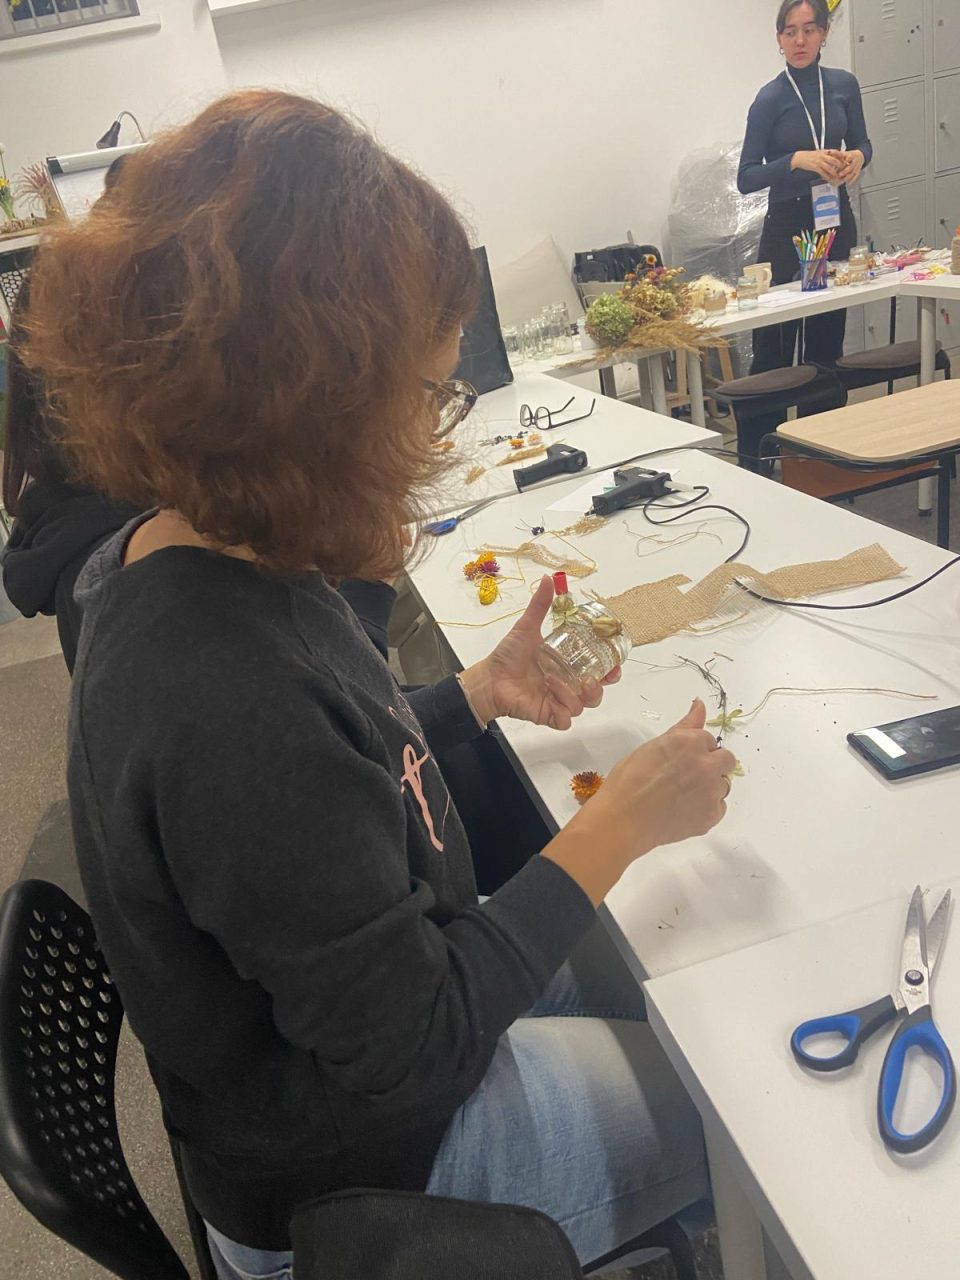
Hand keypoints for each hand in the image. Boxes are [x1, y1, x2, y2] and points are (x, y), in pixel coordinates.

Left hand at [458, 575, 619, 728]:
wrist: (490, 678)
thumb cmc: (509, 655)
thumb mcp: (527, 627)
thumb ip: (540, 605)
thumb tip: (549, 579)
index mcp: (568, 667)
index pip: (599, 672)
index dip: (611, 669)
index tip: (615, 663)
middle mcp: (567, 686)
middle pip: (597, 693)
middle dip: (601, 686)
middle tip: (598, 676)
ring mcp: (558, 702)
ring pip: (584, 706)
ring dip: (575, 692)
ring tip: (555, 679)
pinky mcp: (549, 716)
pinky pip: (566, 718)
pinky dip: (562, 705)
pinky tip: (550, 690)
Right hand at [542, 699, 736, 904]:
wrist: (622, 819)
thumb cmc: (628, 781)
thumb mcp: (654, 745)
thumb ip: (684, 726)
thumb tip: (700, 704)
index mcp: (690, 742)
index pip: (708, 740)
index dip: (695, 750)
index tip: (680, 760)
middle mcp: (706, 764)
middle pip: (726, 760)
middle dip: (711, 765)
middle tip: (687, 777)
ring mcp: (711, 791)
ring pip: (724, 785)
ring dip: (710, 788)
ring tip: (682, 796)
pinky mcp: (712, 815)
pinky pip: (720, 807)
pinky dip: (707, 809)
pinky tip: (685, 810)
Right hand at [790, 149, 843, 183]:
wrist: (800, 157)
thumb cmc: (809, 156)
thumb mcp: (819, 153)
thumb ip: (826, 155)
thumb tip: (832, 158)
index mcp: (825, 151)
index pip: (836, 152)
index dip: (841, 156)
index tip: (845, 160)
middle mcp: (823, 156)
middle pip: (834, 160)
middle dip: (839, 165)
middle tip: (843, 169)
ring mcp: (819, 161)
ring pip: (829, 167)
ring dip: (833, 172)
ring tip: (836, 176)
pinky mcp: (815, 167)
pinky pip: (822, 172)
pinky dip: (826, 176)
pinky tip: (828, 178)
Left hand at [836, 149, 864, 185]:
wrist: (860, 156)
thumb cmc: (849, 155)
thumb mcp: (843, 153)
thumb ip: (836, 153)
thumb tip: (828, 152)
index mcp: (852, 155)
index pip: (850, 157)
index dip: (847, 159)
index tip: (845, 160)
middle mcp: (855, 161)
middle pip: (851, 167)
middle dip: (845, 171)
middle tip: (839, 175)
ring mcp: (857, 166)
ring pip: (853, 172)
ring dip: (847, 177)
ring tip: (841, 181)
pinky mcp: (858, 171)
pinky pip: (856, 176)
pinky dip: (852, 180)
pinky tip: (848, 183)